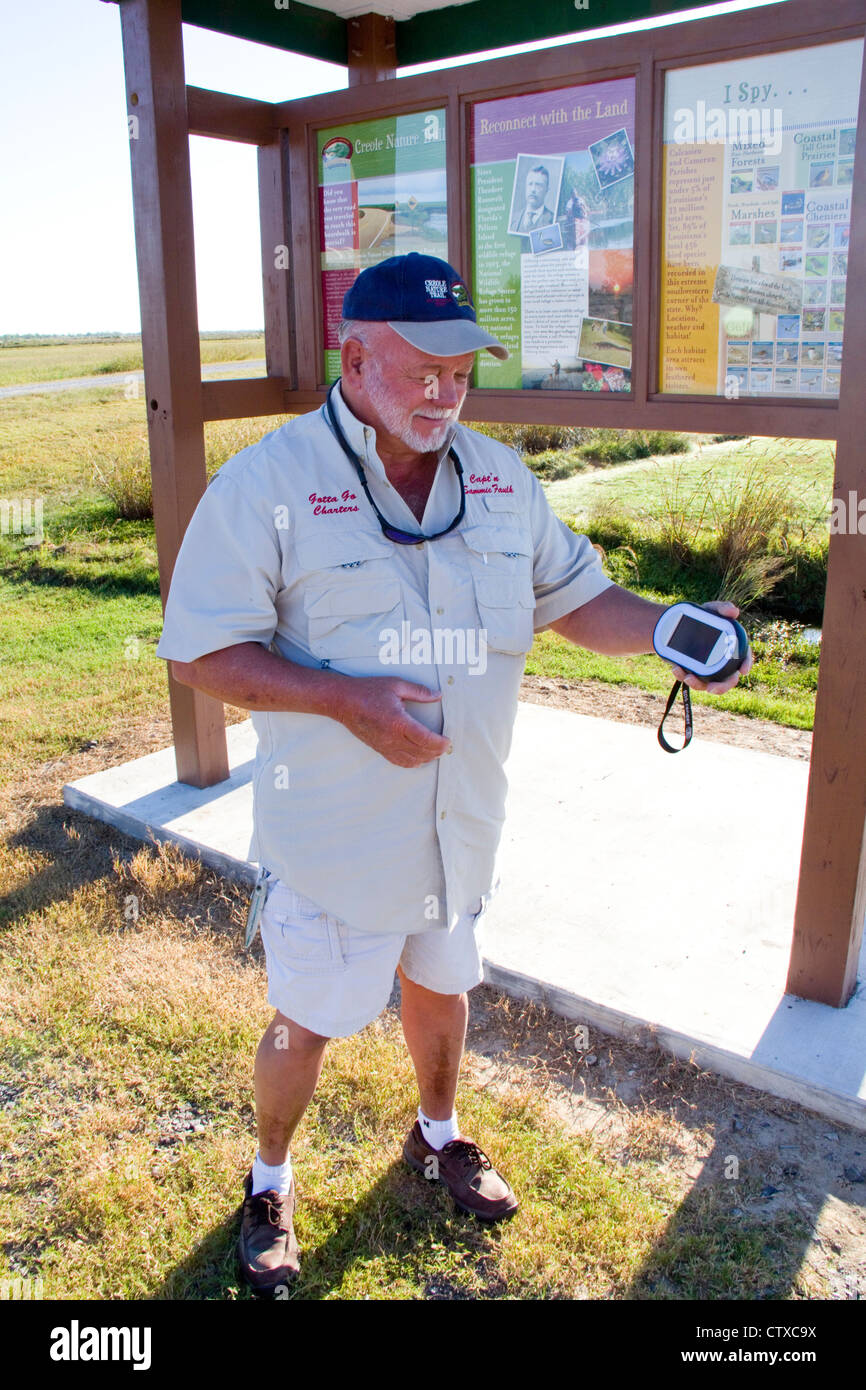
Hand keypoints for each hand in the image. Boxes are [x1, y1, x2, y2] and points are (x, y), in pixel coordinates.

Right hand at [334, 676, 449, 767]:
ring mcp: (385, 746)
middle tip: (445, 745)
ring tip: (435, 751)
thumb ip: (419, 691)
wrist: (343, 702)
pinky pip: (398, 761)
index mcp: (398, 722)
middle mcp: (392, 738)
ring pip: (411, 760)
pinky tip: (418, 758)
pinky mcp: (379, 749)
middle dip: (437, 751)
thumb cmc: (367, 691)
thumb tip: (437, 695)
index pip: (425, 739)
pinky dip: (412, 763)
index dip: (440, 743)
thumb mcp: (396, 685)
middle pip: (421, 752)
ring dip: (426, 758)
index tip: (448, 740)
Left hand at [668, 600, 754, 694]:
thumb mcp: (710, 609)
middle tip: (711, 688)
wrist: (677, 624)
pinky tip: (676, 669)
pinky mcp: (694, 671)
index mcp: (732, 647)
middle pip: (729, 679)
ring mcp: (709, 669)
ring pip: (708, 684)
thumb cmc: (701, 616)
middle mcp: (723, 661)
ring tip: (688, 678)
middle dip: (722, 687)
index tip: (743, 671)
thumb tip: (734, 611)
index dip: (746, 664)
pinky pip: (691, 680)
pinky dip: (683, 677)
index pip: (744, 656)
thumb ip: (722, 608)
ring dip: (699, 685)